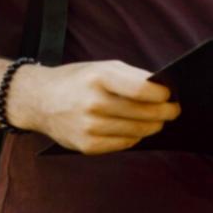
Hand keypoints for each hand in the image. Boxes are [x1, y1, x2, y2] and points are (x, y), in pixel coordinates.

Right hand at [8, 60, 179, 154]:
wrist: (38, 100)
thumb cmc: (78, 80)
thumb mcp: (102, 67)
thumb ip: (132, 77)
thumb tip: (163, 90)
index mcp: (99, 78)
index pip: (142, 90)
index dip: (162, 94)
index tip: (171, 95)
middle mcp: (93, 103)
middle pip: (143, 113)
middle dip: (165, 113)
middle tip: (174, 111)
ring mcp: (89, 127)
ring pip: (137, 131)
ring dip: (153, 126)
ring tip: (159, 121)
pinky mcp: (86, 145)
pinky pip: (123, 144)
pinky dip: (135, 137)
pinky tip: (138, 131)